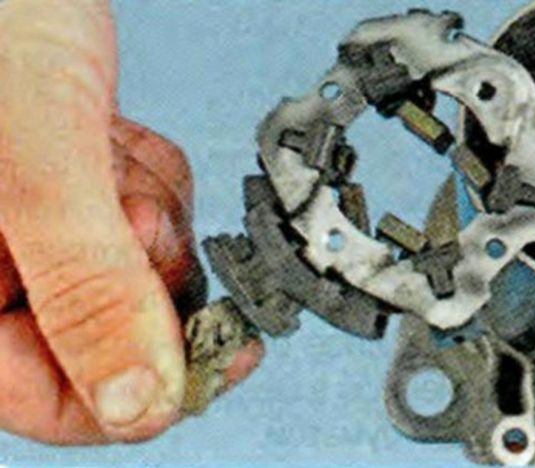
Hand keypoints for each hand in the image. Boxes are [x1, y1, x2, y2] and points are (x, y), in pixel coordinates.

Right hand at [0, 0, 260, 444]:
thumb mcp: (36, 168)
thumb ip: (87, 287)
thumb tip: (136, 404)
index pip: (50, 400)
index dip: (143, 389)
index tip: (220, 355)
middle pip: (110, 334)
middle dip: (146, 271)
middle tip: (130, 210)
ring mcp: (36, 229)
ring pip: (139, 274)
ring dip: (151, 218)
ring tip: (106, 155)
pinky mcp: (75, 193)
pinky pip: (145, 218)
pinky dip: (154, 181)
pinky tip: (117, 142)